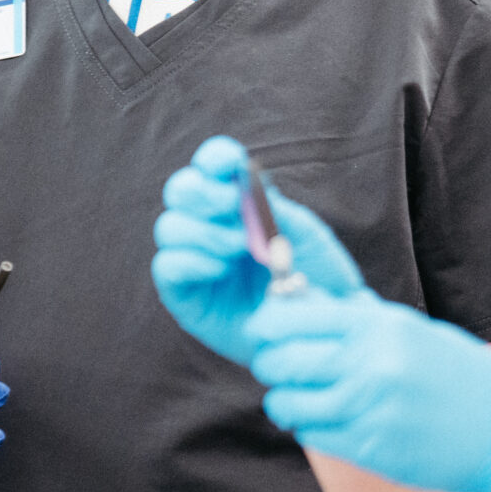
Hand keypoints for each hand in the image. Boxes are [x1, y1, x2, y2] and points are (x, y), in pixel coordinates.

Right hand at [151, 135, 364, 364]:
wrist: (324, 334)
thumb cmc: (317, 280)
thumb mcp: (303, 236)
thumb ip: (272, 208)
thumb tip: (242, 183)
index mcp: (238, 204)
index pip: (212, 167)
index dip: (214, 157)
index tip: (229, 162)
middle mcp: (209, 227)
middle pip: (180, 190)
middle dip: (202, 193)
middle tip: (232, 206)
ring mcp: (194, 260)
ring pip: (168, 227)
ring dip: (203, 231)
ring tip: (239, 248)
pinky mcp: (184, 295)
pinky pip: (167, 267)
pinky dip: (191, 261)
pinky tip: (220, 269)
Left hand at [245, 291, 490, 491]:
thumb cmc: (463, 377)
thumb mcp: (412, 331)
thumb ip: (358, 318)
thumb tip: (302, 299)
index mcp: (379, 326)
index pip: (292, 317)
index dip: (268, 324)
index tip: (266, 330)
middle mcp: (369, 364)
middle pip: (280, 360)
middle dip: (270, 362)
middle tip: (279, 366)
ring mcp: (368, 410)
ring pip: (286, 403)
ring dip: (285, 400)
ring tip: (301, 397)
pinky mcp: (370, 449)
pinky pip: (312, 435)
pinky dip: (309, 427)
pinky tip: (327, 420)